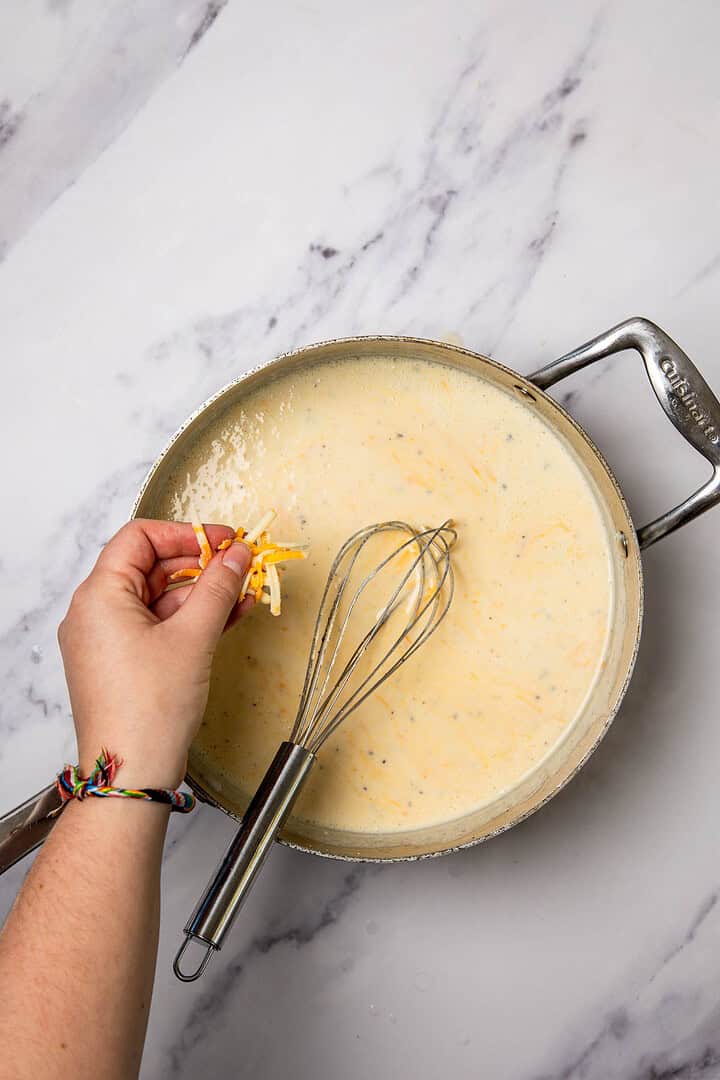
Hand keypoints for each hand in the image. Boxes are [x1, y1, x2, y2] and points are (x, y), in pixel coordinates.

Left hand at [58, 519, 252, 788]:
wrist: (132, 774)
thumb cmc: (149, 709)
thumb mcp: (193, 637)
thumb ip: (218, 587)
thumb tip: (238, 554)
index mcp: (99, 596)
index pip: (140, 538)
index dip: (186, 533)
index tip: (226, 541)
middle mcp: (96, 612)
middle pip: (151, 566)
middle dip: (201, 564)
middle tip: (242, 565)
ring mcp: (109, 639)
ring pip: (160, 598)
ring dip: (203, 593)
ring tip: (246, 592)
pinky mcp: (124, 662)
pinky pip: (160, 626)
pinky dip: (192, 619)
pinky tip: (230, 616)